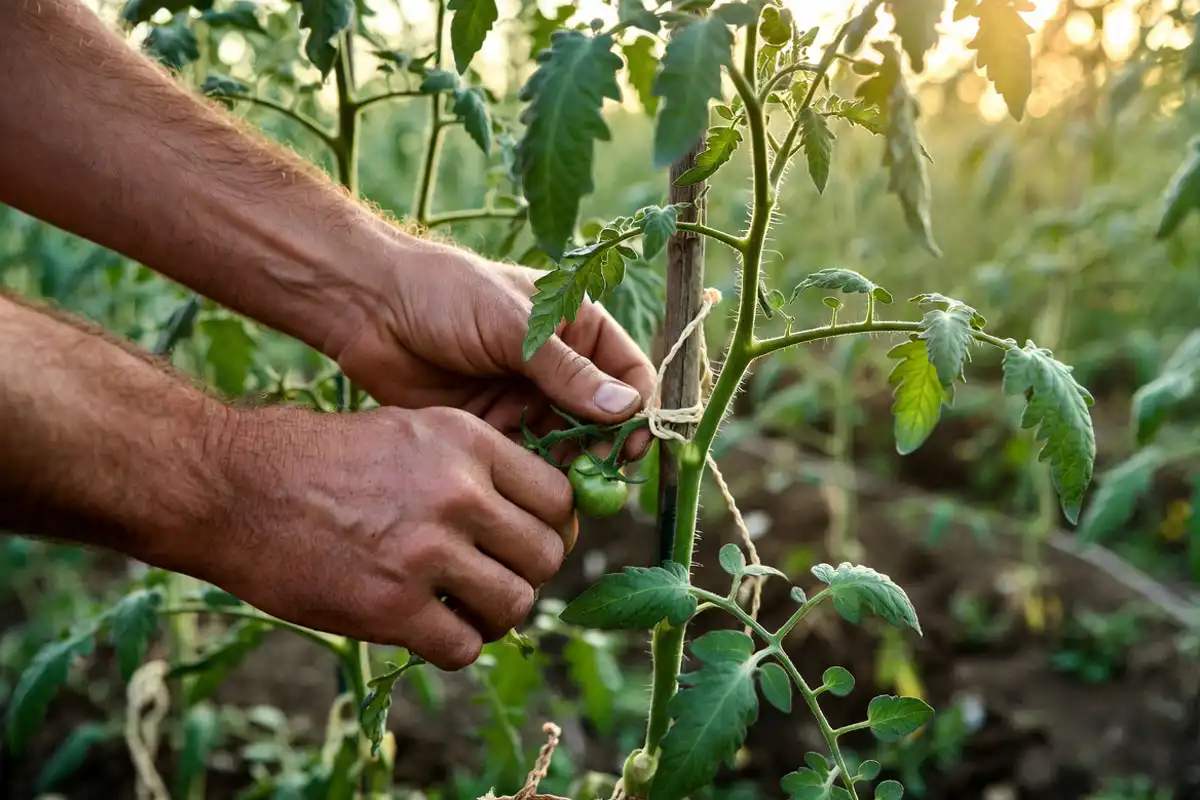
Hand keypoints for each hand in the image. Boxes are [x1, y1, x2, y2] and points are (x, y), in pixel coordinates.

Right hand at [197, 404, 576, 670]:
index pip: (559, 499)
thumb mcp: (412, 430)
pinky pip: (463, 646)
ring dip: (495, 616)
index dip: (550, 528)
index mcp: (468, 442)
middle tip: (494, 580)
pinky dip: (453, 646)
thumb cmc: (322, 459)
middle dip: (526, 575)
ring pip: (515, 604)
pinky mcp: (391, 606)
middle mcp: (458, 492)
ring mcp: (426, 551)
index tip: (524, 543)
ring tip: (463, 609)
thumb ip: (476, 467)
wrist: (235, 486)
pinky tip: (426, 628)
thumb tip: (535, 515)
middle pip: (546, 555)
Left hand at [327, 240, 655, 456]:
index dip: (637, 412)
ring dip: (564, 466)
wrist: (370, 308)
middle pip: (602, 420)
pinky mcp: (494, 425)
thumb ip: (566, 371)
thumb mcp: (512, 327)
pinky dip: (528, 473)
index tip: (629, 446)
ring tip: (553, 486)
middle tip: (588, 479)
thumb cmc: (446, 295)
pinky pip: (525, 458)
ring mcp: (526, 398)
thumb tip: (625, 408)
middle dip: (600, 449)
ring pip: (566, 445)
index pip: (630, 375)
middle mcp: (559, 366)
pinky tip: (519, 483)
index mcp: (577, 327)